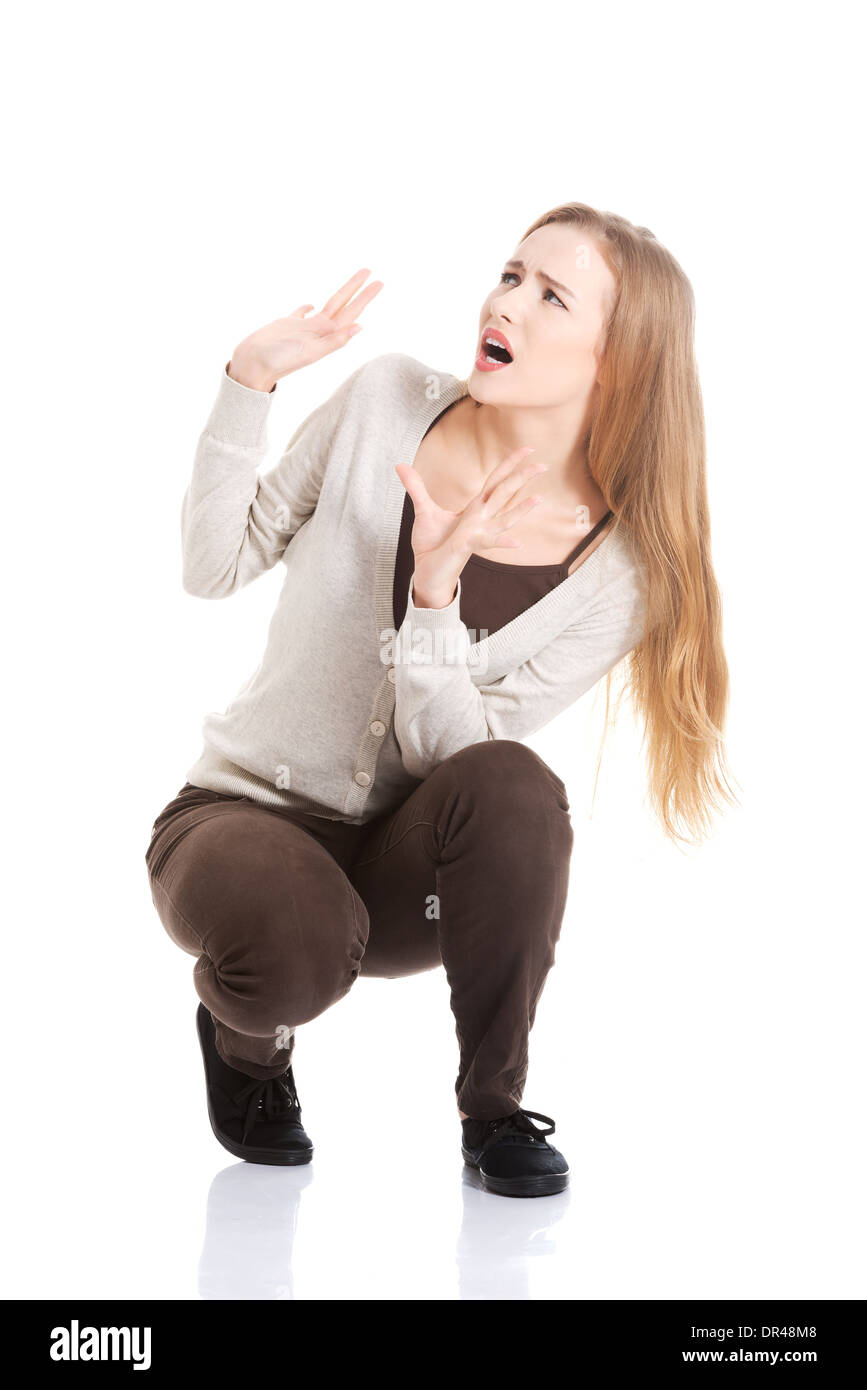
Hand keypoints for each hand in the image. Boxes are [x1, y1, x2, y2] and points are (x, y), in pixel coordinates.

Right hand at [228, 268, 382, 389]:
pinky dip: (308, 307)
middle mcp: (319, 331)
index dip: (365, 298)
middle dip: (358, 290)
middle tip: (372, 273)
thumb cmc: (279, 360)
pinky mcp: (288, 325)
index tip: (378, 282)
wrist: (252, 365)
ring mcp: (304, 327)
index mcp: (326, 336)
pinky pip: (302, 313)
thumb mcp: (310, 351)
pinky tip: (311, 304)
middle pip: (343, 305)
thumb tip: (360, 327)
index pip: (351, 312)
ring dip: (341, 295)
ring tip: (352, 283)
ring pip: (328, 306)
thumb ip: (334, 340)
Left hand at [394, 446, 547, 606]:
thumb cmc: (432, 545)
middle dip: (522, 478)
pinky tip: (517, 542)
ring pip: (503, 518)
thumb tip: (401, 465)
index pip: (495, 481)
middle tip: (543, 464)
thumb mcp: (423, 512)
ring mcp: (477, 535)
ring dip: (521, 509)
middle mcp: (480, 520)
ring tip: (539, 498)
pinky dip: (502, 543)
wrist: (430, 575)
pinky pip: (486, 544)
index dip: (510, 464)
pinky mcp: (467, 548)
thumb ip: (415, 487)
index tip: (527, 448)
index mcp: (474, 509)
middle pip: (504, 493)